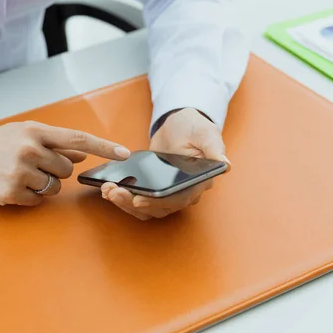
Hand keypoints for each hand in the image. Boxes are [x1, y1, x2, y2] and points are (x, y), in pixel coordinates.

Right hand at [0, 121, 129, 205]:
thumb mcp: (20, 135)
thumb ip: (52, 143)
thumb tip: (82, 153)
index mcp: (34, 130)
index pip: (78, 139)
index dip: (104, 146)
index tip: (125, 152)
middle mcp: (30, 148)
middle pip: (67, 169)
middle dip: (56, 171)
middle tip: (32, 168)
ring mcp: (21, 171)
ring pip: (55, 187)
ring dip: (43, 186)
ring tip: (19, 177)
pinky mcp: (12, 191)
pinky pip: (38, 201)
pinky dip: (29, 198)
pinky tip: (11, 187)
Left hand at [101, 108, 229, 219]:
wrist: (181, 124)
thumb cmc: (196, 128)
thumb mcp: (206, 134)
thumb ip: (214, 148)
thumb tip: (225, 164)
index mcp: (199, 183)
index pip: (178, 200)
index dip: (158, 203)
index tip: (138, 200)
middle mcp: (184, 193)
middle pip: (159, 208)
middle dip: (133, 203)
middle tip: (113, 192)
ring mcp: (168, 193)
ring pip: (147, 208)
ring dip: (125, 203)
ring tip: (107, 191)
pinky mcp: (154, 189)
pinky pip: (139, 200)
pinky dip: (124, 198)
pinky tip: (108, 190)